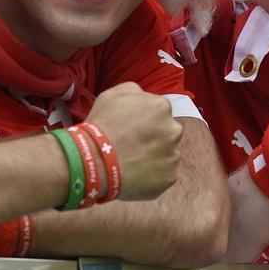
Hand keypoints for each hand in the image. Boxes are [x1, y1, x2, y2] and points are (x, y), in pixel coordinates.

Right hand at [85, 83, 181, 200]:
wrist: (94, 160)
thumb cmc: (101, 126)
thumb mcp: (113, 95)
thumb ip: (135, 92)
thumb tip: (144, 97)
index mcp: (162, 107)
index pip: (159, 113)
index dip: (145, 122)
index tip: (132, 130)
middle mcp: (174, 130)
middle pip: (167, 133)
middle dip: (154, 138)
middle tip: (133, 146)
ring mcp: (173, 155)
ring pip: (167, 155)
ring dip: (154, 157)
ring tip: (132, 161)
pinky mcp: (170, 177)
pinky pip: (164, 175)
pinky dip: (153, 176)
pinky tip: (135, 174)